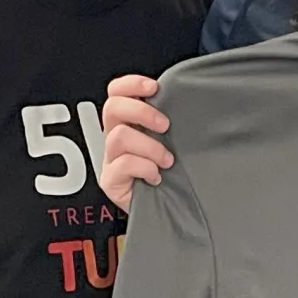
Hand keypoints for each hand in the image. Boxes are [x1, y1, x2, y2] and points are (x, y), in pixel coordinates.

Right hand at [100, 74, 171, 212]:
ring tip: (166, 160)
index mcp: (128, 124)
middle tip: (164, 125)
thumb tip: (187, 102)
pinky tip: (157, 177)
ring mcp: (110, 160)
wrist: (167, 212)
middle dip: (141, 111)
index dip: (131, 84)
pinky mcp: (110, 181)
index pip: (116, 92)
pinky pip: (122, 164)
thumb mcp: (172, 143)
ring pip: (119, 136)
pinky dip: (145, 168)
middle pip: (112, 108)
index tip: (153, 87)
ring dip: (149, 146)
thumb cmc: (172, 176)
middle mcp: (115, 139)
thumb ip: (169, 123)